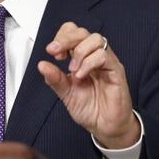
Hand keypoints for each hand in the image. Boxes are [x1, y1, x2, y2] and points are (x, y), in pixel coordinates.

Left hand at [37, 22, 140, 148]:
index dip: (62, 37)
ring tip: (73, 70)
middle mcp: (95, 56)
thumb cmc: (91, 109)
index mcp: (83, 58)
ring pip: (96, 39)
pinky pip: (104, 56)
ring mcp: (107, 62)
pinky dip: (89, 63)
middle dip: (67, 40)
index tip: (52, 52)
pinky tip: (81, 75)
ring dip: (79, 52)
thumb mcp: (66, 94)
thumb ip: (55, 79)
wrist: (105, 126)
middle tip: (57, 53)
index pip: (74, 33)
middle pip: (83, 32)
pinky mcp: (116, 70)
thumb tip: (41, 65)